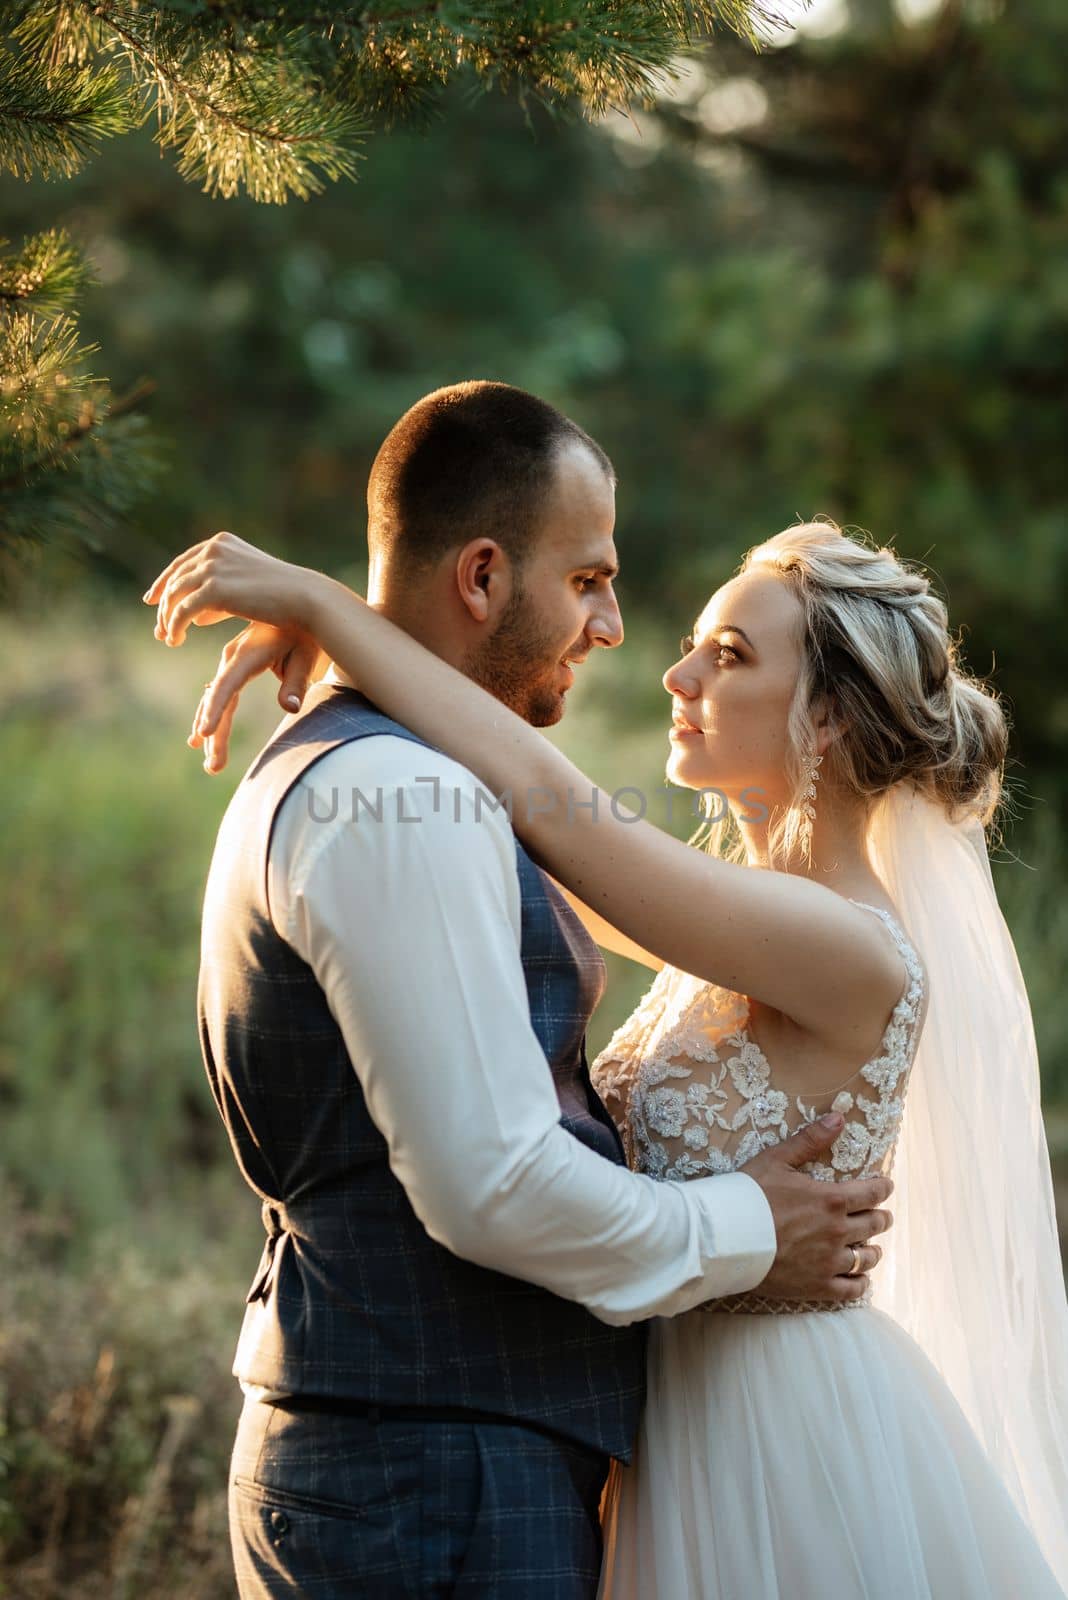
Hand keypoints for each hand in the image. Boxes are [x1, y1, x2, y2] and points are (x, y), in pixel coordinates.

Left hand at [142, 530, 317, 645]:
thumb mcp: (248, 585)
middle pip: (175, 579)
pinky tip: (175, 640)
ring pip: (174, 595)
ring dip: (167, 619)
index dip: (164, 581)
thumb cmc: (285, 595)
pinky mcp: (214, 590)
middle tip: (160, 627)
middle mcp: (213, 550)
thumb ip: (222, 592)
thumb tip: (196, 615)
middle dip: (163, 605)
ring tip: (168, 638)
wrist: (304, 597)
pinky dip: (174, 627)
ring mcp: (212, 568)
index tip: (152, 599)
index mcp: (221, 543)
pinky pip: (182, 611)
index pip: (183, 562)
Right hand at [187, 621, 327, 773]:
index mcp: (247, 654)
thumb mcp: (306, 655)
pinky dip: (212, 715)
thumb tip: (290, 707)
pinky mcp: (235, 665)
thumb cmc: (307, 634)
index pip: (225, 687)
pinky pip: (219, 693)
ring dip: (212, 730)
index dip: (214, 711)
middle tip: (214, 768)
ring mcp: (231, 661)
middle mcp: (233, 657)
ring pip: (216, 700)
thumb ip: (296, 681)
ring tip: (211, 764)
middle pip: (218, 700)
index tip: (204, 734)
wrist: (302, 605)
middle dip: (214, 734)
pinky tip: (202, 737)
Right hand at [740, 1114, 893, 1303]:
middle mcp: (838, 1232)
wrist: (726, 1237)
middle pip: (875, 1224)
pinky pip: (853, 1289)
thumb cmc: (750, 1194)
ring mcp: (829, 1262)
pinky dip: (861, 1282)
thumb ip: (811, 1139)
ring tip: (871, 1247)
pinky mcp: (818, 1286)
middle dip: (881, 1217)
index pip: (873, 1193)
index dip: (883, 1187)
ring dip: (873, 1249)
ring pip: (867, 1258)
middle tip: (881, 1215)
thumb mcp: (778, 1159)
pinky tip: (859, 1277)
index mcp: (831, 1200)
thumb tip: (839, 1117)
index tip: (885, 1185)